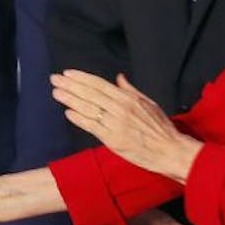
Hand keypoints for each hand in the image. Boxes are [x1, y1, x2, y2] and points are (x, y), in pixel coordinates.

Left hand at [50, 71, 201, 179]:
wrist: (170, 150)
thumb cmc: (161, 127)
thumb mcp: (148, 103)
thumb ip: (131, 90)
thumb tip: (119, 78)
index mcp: (128, 98)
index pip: (100, 84)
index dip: (82, 78)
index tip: (68, 74)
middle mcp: (120, 108)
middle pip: (90, 94)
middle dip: (71, 86)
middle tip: (54, 79)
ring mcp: (116, 124)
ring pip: (89, 109)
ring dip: (70, 100)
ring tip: (56, 93)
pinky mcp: (113, 140)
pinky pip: (93, 127)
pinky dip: (80, 119)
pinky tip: (68, 113)